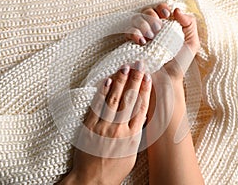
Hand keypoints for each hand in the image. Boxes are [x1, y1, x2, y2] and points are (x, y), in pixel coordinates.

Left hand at [61, 62, 151, 184]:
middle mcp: (119, 130)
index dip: (145, 90)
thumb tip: (139, 117)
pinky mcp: (89, 127)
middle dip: (135, 80)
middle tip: (139, 64)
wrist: (92, 180)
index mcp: (132, 137)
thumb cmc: (114, 169)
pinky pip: (97, 107)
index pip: (141, 108)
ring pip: (114, 100)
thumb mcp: (132, 154)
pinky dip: (102, 93)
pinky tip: (107, 81)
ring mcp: (103, 128)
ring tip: (125, 67)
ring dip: (120, 82)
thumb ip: (135, 135)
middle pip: (129, 100)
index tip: (148, 77)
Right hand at [126, 3, 199, 81]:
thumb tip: (177, 10)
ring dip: (143, 24)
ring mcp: (143, 36)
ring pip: (137, 19)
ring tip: (151, 37)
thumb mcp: (192, 44)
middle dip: (152, 17)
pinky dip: (134, 33)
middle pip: (147, 11)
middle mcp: (153, 29)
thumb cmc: (180, 64)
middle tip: (158, 30)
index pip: (161, 8)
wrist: (167, 80)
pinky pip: (129, 32)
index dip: (162, 8)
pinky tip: (142, 41)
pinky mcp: (133, 45)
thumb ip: (190, 24)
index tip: (167, 15)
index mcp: (167, 26)